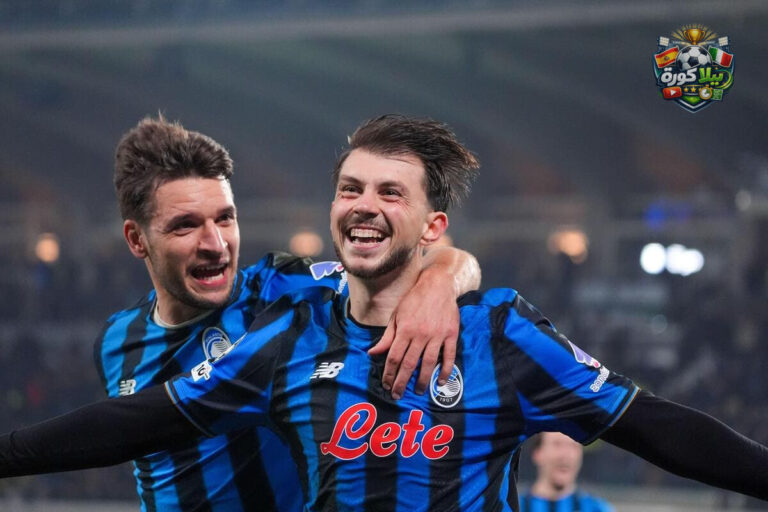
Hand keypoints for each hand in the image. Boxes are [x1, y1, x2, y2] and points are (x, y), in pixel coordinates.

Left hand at [368, 276, 458, 398]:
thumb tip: (373, 353)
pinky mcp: (451, 334)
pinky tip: (440, 382)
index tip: (387, 385)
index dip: (389, 374)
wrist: (437, 285)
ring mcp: (437, 335)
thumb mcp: (396, 316)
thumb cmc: (414, 300)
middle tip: (397, 395)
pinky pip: (449, 356)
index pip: (394, 357)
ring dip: (423, 380)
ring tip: (417, 391)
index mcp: (405, 330)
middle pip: (409, 364)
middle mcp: (420, 334)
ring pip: (429, 363)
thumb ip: (387, 337)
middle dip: (402, 382)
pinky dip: (445, 370)